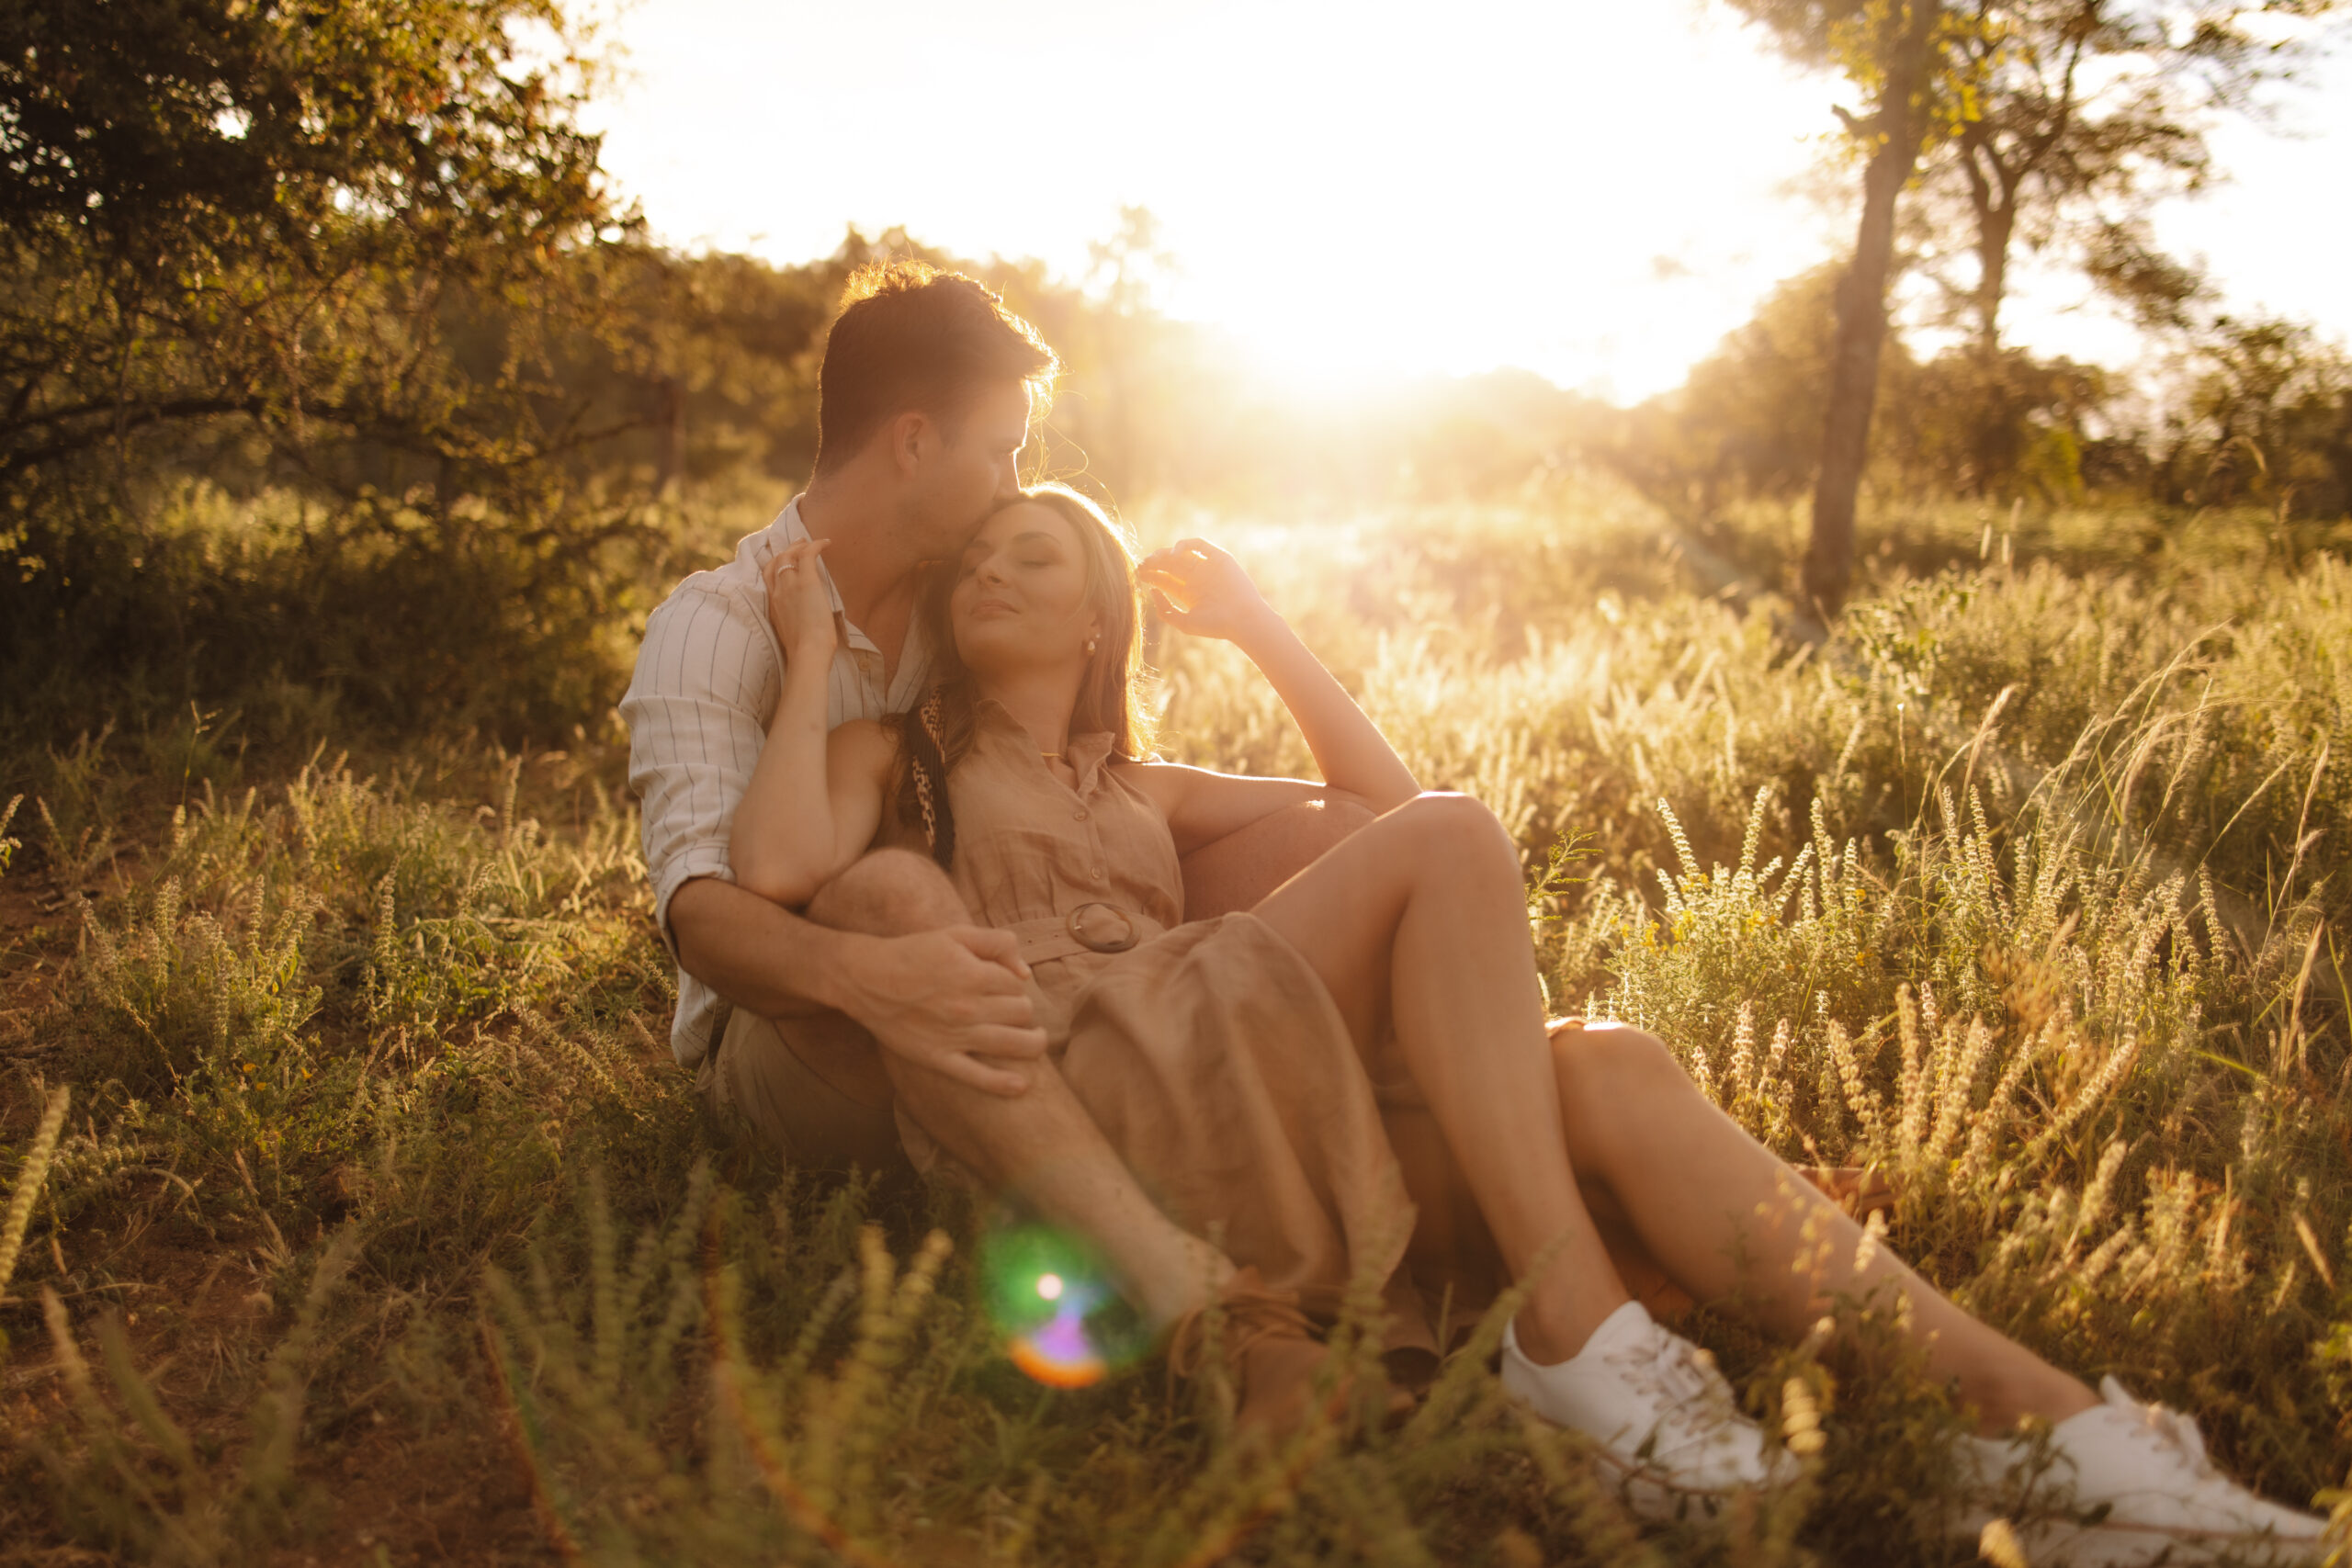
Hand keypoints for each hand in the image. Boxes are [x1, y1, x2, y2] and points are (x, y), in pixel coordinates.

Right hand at [761, 537, 836, 662]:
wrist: (807, 652)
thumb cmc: (804, 650)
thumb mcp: (790, 632)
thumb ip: (793, 621)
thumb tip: (805, 620)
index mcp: (772, 604)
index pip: (768, 576)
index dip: (775, 564)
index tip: (785, 558)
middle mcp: (777, 592)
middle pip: (776, 562)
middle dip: (786, 550)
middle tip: (798, 544)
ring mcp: (789, 585)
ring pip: (788, 556)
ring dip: (799, 546)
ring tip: (809, 542)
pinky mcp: (806, 582)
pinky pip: (807, 555)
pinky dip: (816, 545)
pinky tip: (826, 543)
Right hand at [840, 925, 1048, 1096]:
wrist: (866, 978)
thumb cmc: (912, 953)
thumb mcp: (955, 934)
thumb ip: (996, 943)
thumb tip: (1024, 973)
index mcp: (975, 975)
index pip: (1018, 986)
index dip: (1015, 985)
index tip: (1004, 987)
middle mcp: (969, 1007)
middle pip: (1022, 1014)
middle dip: (1024, 1011)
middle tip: (1013, 1011)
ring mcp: (955, 1036)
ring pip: (1013, 1045)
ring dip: (1032, 1044)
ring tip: (1034, 1041)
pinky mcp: (939, 1058)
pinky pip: (977, 1077)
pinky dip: (1003, 1084)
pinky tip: (1021, 1086)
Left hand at [1137, 537, 1277, 645]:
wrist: (1242, 619)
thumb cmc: (1215, 625)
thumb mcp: (1184, 622)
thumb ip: (1165, 610)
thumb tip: (1152, 590)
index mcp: (1189, 593)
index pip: (1165, 580)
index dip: (1150, 575)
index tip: (1138, 573)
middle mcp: (1197, 579)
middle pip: (1170, 566)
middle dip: (1155, 563)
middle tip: (1142, 564)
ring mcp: (1208, 567)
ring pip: (1181, 554)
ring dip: (1166, 554)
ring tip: (1154, 558)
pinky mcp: (1219, 558)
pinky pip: (1199, 545)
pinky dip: (1185, 544)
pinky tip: (1174, 553)